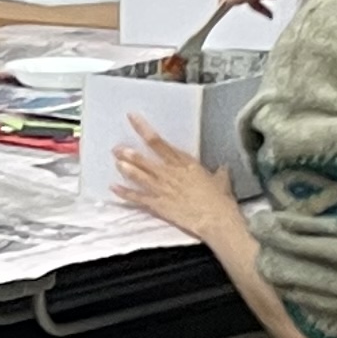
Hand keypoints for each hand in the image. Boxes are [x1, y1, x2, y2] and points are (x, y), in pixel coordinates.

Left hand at [111, 124, 243, 244]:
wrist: (216, 219)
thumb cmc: (220, 199)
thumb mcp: (221, 180)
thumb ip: (219, 172)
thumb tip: (223, 168)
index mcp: (183, 162)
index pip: (158, 142)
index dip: (143, 129)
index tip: (132, 118)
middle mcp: (168, 172)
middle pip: (143, 158)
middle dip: (128, 153)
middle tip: (116, 148)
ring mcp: (161, 188)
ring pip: (137, 175)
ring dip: (125, 168)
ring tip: (115, 162)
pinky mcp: (157, 205)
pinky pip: (137, 198)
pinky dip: (124, 193)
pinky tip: (114, 187)